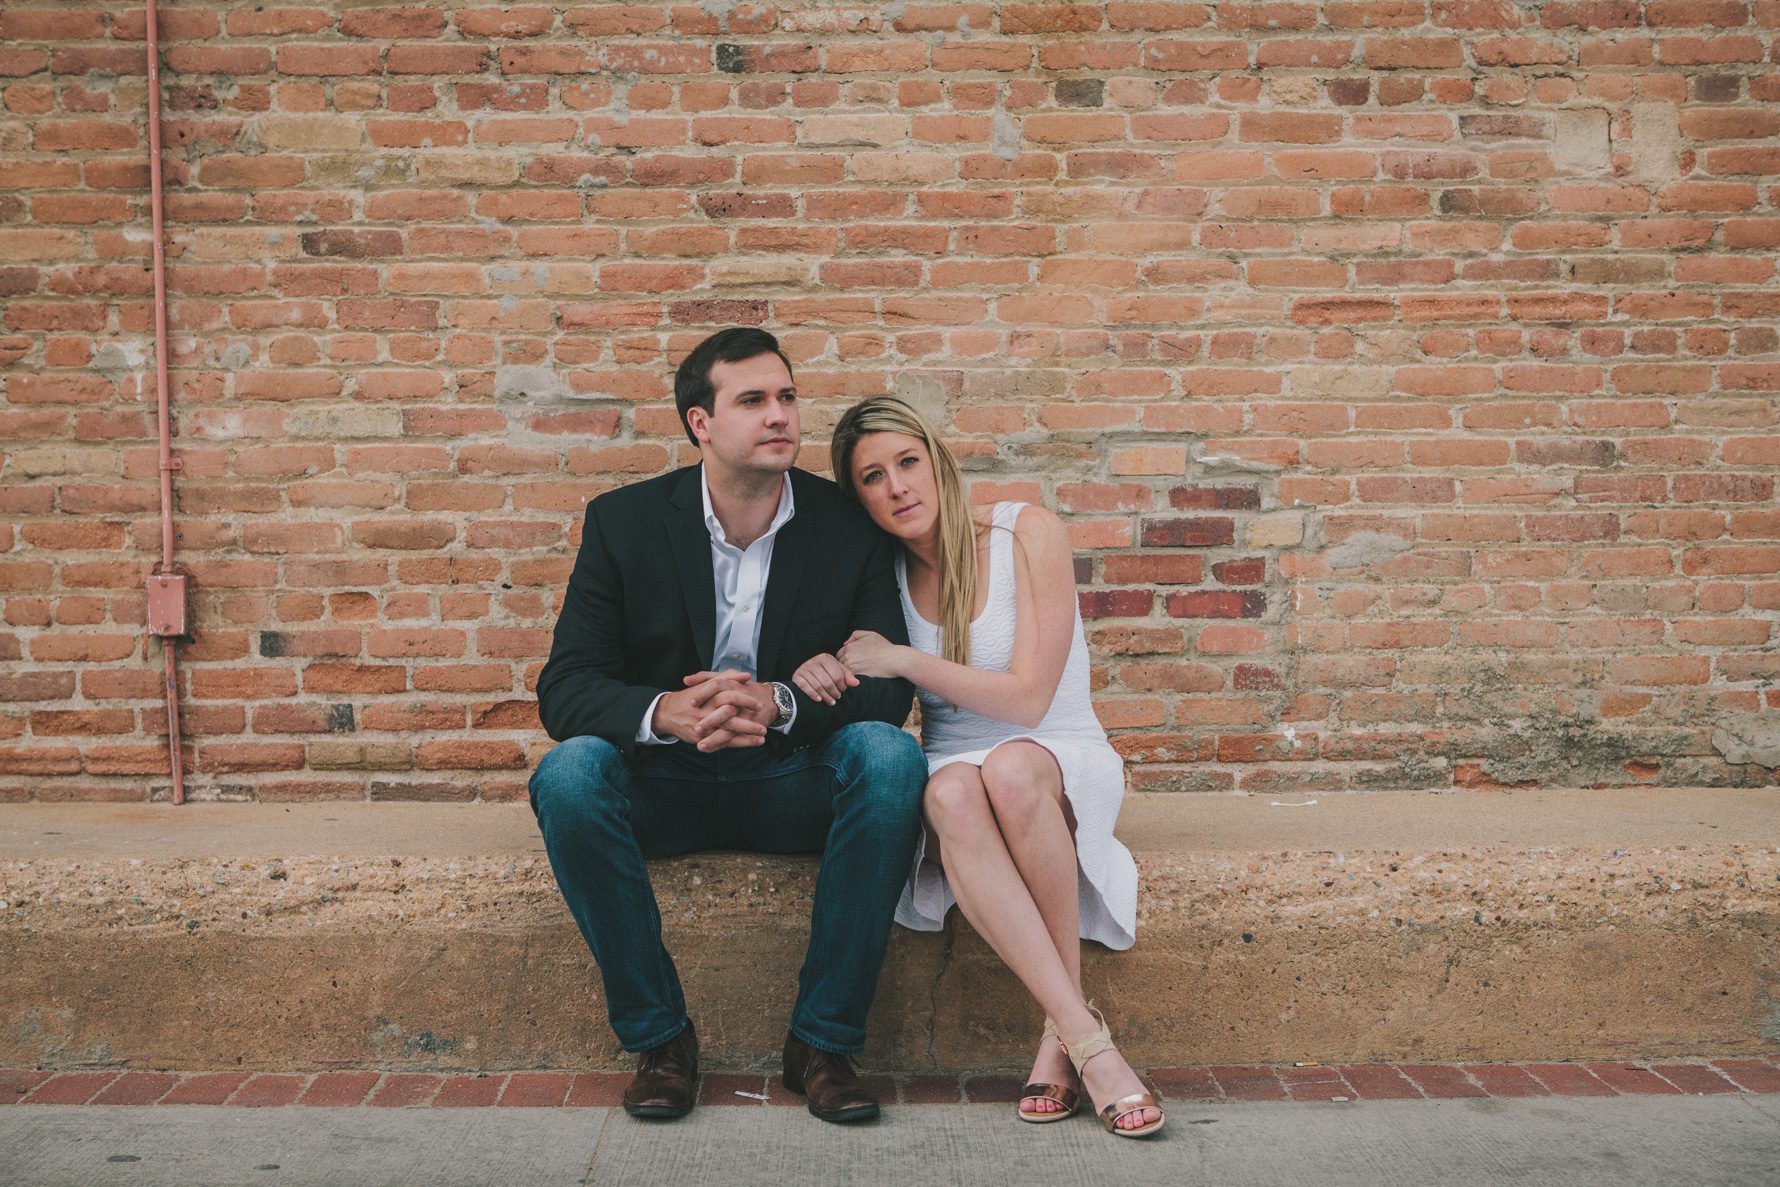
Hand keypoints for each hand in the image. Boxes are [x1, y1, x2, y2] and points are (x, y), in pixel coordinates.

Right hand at [651, 671, 771, 750]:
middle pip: (730, 716)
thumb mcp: (706, 684)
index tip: (758, 704)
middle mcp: (706, 710)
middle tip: (763, 724)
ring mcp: (703, 725)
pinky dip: (737, 744)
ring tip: (762, 736)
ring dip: (746, 736)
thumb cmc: (691, 697)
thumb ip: (726, 677)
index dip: (745, 700)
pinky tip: (751, 743)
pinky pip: (721, 743)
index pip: (729, 696)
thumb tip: (746, 676)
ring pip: (727, 732)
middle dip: (748, 722)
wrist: (668, 713)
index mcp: (709, 695)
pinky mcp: (701, 738)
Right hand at [793, 653, 857, 705]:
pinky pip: (805, 687)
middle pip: (827, 681)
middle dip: (834, 692)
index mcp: (825, 658)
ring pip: (817, 685)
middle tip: (837, 697)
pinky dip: (812, 694)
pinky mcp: (797, 676)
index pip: (837, 674)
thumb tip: (856, 683)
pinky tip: (819, 700)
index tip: (843, 690)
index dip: (842, 685)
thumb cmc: (824, 673)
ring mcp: (804, 668)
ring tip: (831, 702)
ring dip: (825, 696)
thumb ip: (847, 676)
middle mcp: (814, 661)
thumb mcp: (837, 671)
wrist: (805, 674)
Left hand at [836, 630, 903, 679]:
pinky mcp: (856, 675)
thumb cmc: (884, 647)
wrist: (894, 659)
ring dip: (845, 673)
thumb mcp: (870, 634)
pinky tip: (855, 679)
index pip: (839, 654)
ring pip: (842, 671)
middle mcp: (848, 655)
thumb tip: (845, 643)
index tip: (851, 662)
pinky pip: (847, 677)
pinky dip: (849, 678)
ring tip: (852, 675)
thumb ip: (855, 635)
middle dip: (843, 666)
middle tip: (851, 669)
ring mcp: (851, 665)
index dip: (844, 658)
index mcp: (849, 646)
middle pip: (839, 663)